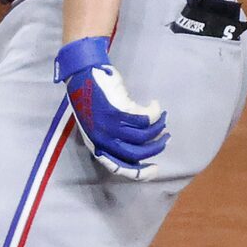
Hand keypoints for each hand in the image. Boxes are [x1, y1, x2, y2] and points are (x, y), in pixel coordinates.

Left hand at [54, 36, 167, 179]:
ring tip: (163, 120)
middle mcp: (102, 139)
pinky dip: (154, 112)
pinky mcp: (117, 111)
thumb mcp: (95, 125)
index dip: (140, 172)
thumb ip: (111, 139)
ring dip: (158, 128)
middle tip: (166, 138)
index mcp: (96, 146)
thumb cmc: (89, 98)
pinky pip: (144, 117)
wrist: (81, 75)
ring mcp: (109, 126)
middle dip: (156, 147)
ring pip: (144, 135)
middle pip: (137, 153)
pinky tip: (155, 105)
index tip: (156, 168)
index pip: (120, 167)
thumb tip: (138, 150)